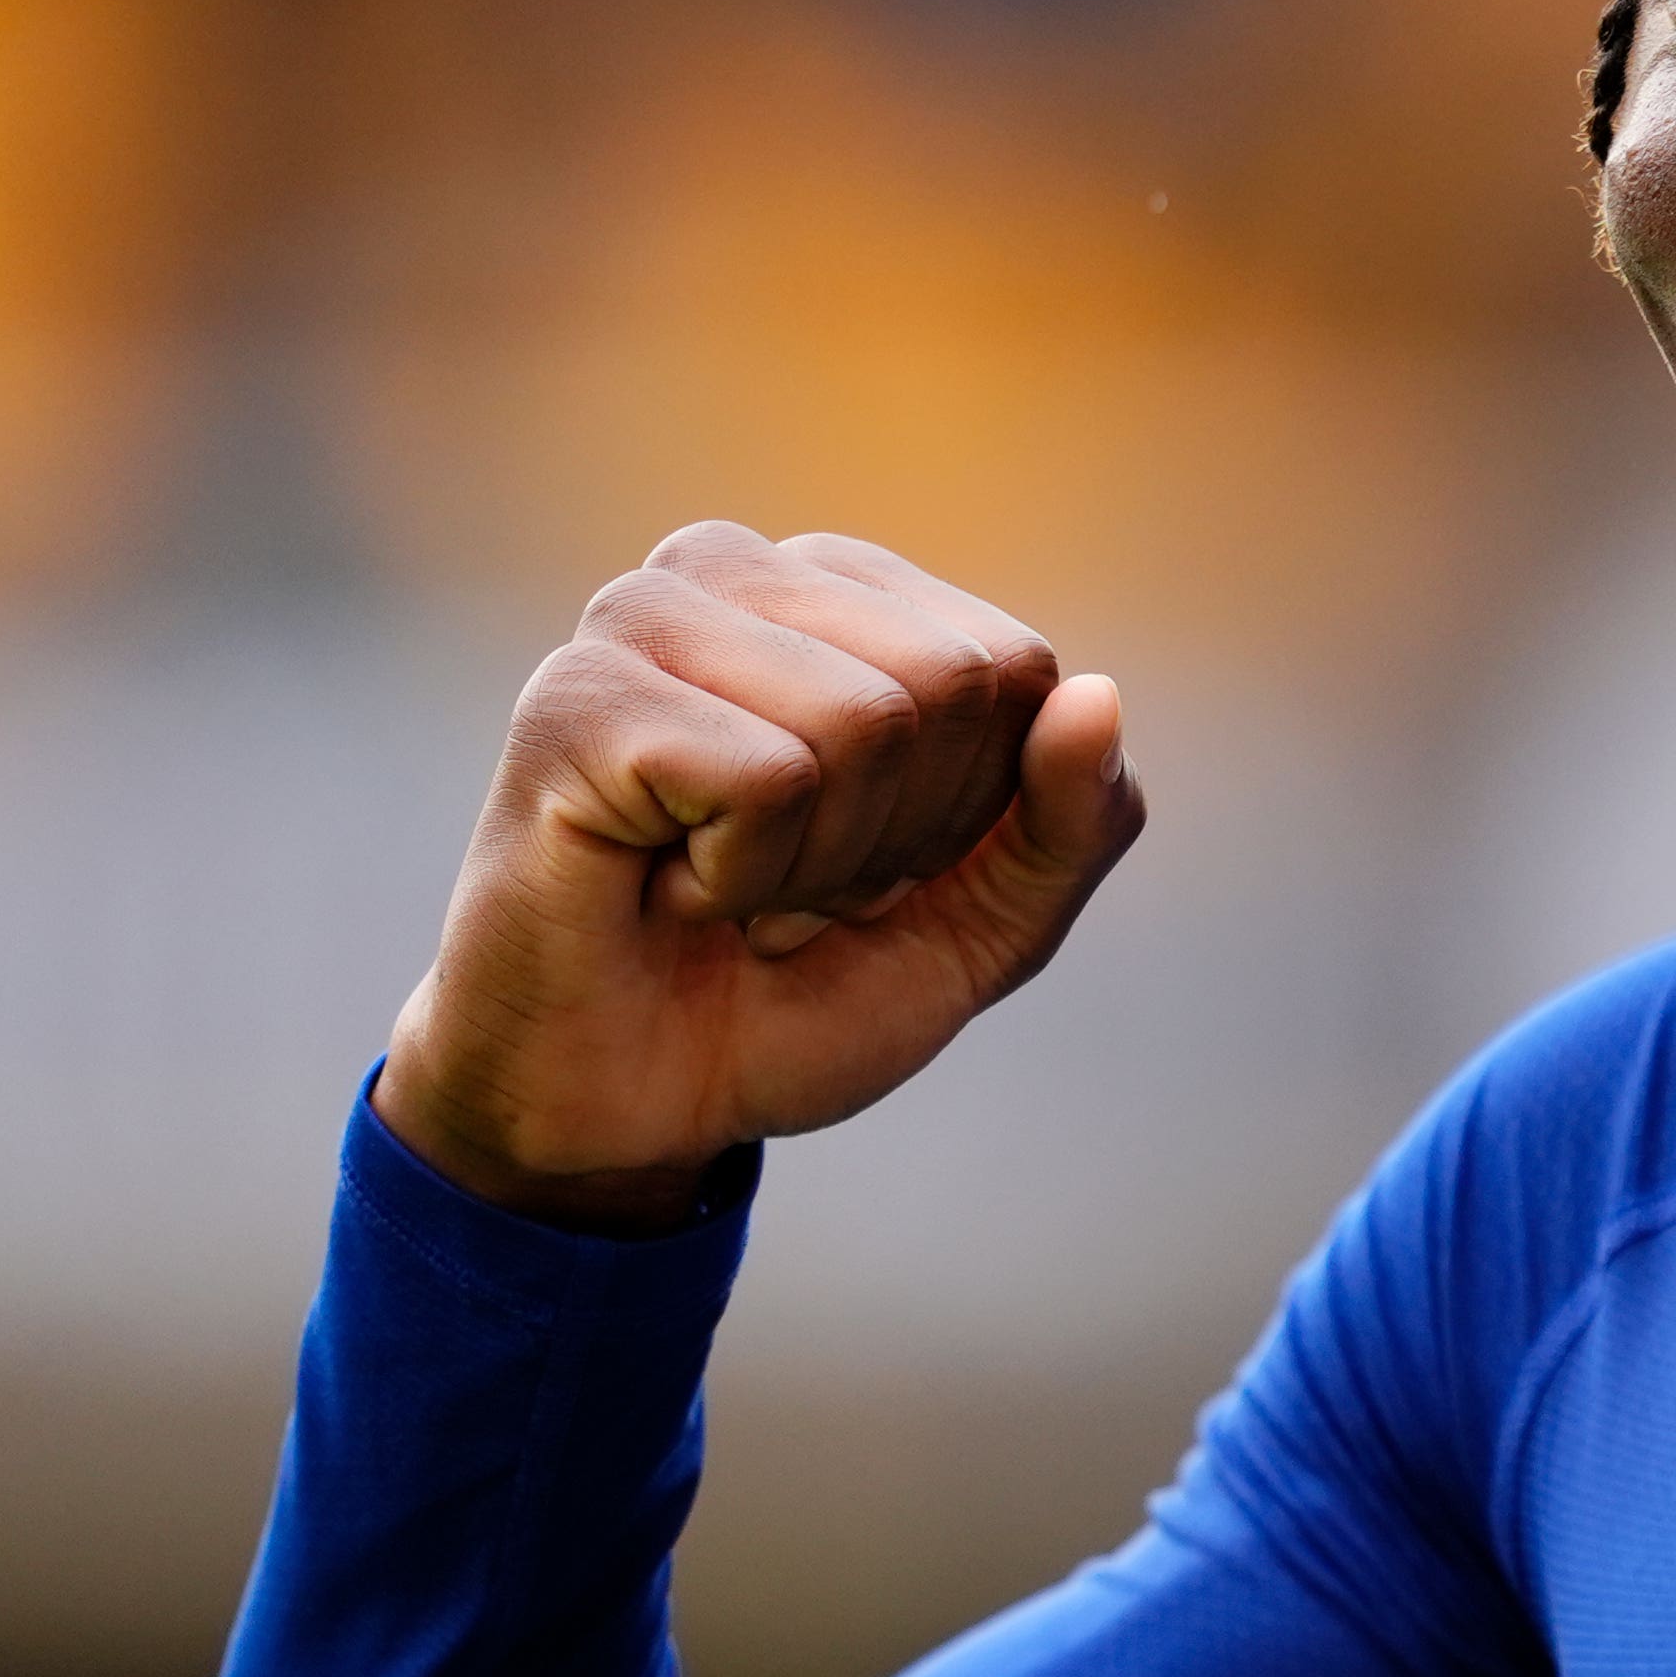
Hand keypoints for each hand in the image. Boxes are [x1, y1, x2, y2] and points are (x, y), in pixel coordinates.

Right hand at [374, 524, 1146, 1231]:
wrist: (628, 1107)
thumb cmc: (791, 991)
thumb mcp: (985, 925)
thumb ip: (1072, 823)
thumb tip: (1098, 694)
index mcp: (836, 589)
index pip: (1019, 669)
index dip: (972, 813)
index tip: (868, 868)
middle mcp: (733, 569)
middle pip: (953, 682)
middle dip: (898, 837)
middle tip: (787, 887)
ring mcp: (643, 619)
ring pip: (868, 722)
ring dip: (816, 865)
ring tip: (722, 888)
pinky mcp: (577, 697)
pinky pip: (769, 780)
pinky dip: (741, 879)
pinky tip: (662, 886)